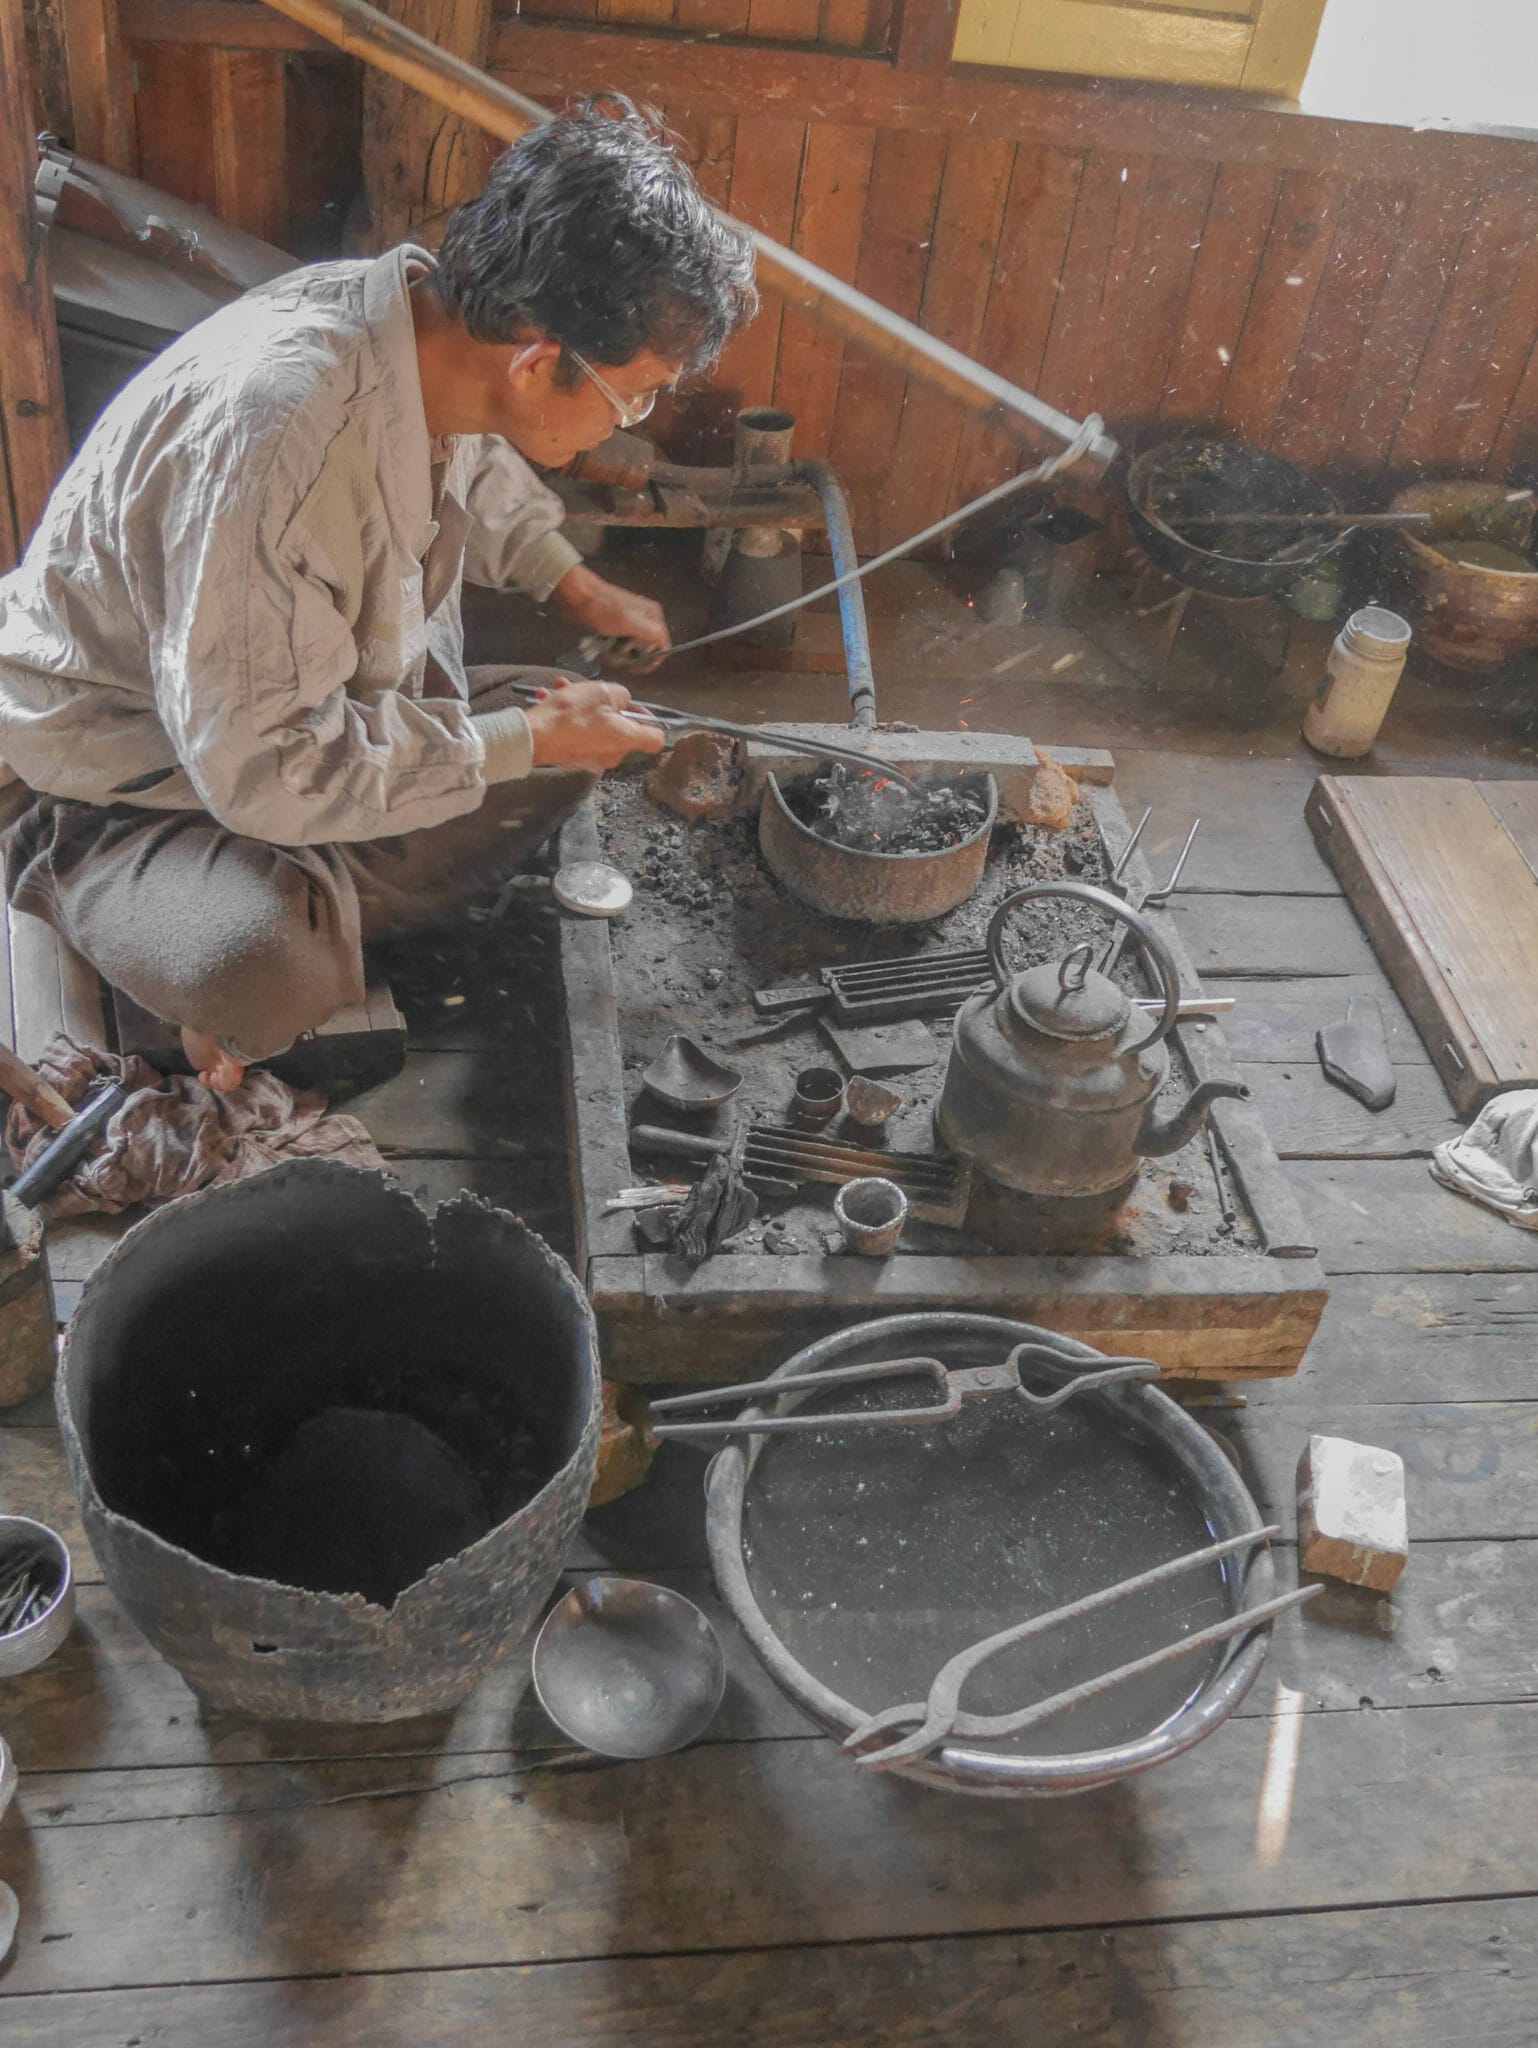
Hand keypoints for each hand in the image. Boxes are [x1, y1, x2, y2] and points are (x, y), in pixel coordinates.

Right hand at [524, 677, 664, 774]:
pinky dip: (570, 718)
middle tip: (590, 691)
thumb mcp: (602, 692)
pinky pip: (579, 734)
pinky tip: (551, 699)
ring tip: (563, 687)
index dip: (650, 720)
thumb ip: (622, 695)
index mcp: (626, 740)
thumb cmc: (571, 714)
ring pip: (596, 728)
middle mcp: (613, 755)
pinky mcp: (575, 758)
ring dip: (583, 707)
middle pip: (622, 730)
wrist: (535, 736)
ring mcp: (593, 759)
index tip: (635, 708)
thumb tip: (623, 701)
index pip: (656, 739)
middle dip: (606, 707)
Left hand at [553, 563, 669, 668]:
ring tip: (606, 648)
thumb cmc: (602, 607)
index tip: (635, 666)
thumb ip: (652, 634)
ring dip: (618, 655)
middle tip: (616, 654)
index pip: (662, 647)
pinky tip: (602, 646)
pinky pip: (619, 647)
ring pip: (631, 651)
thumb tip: (664, 648)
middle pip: (646, 651)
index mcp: (653, 616)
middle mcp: (645, 620)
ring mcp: (631, 624)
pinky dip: (611, 650)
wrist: (579, 596)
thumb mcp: (631, 622)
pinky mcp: (617, 628)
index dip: (650, 660)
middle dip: (631, 657)